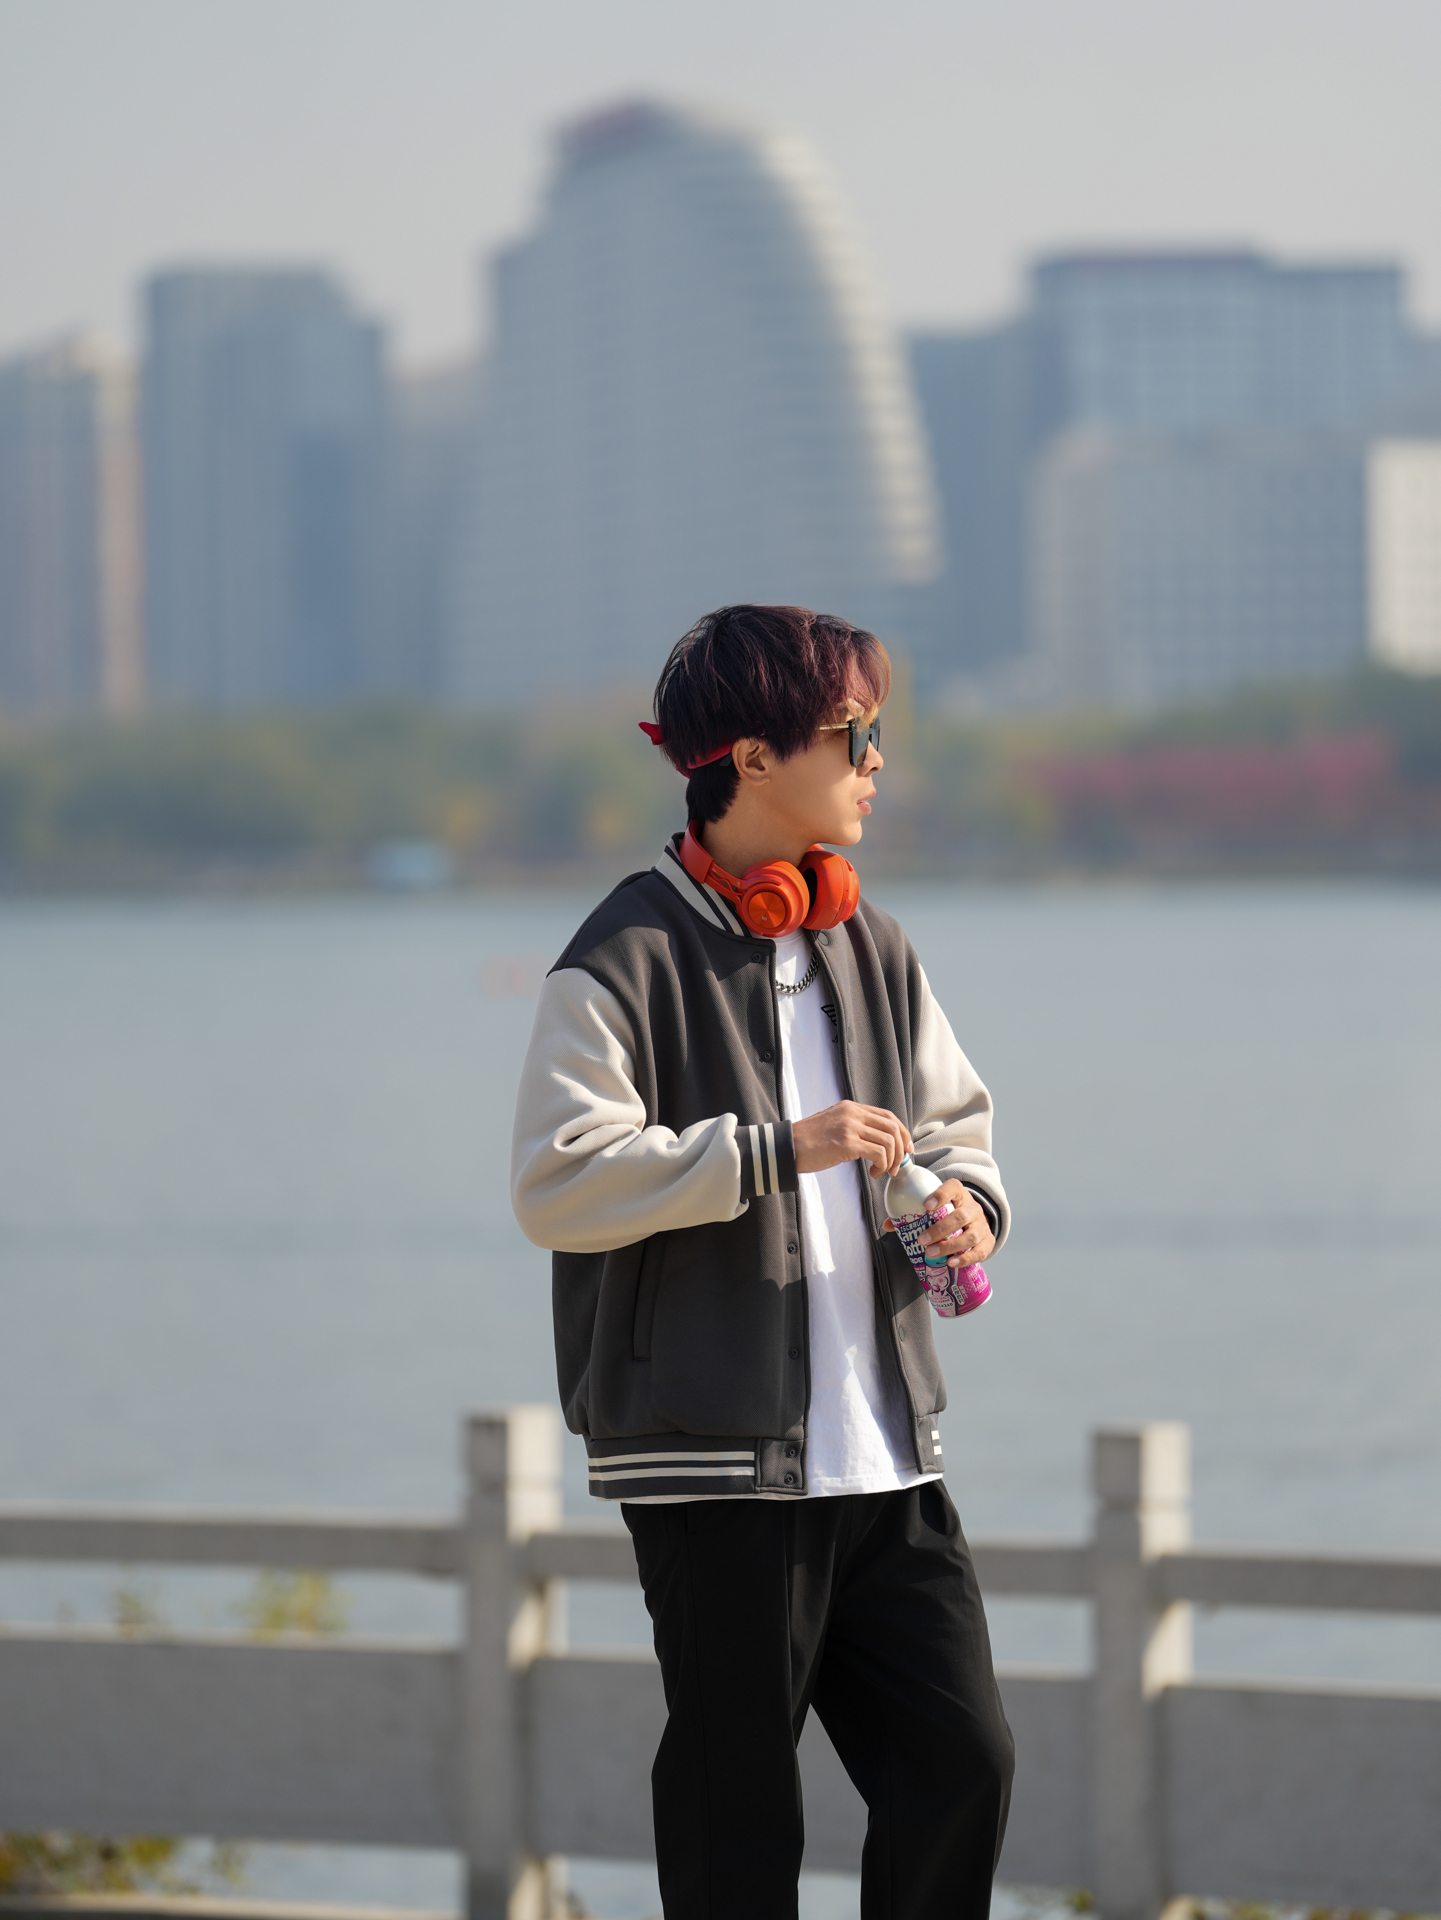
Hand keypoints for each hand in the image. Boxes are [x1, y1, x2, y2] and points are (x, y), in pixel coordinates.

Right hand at [793, 1101, 911, 1177]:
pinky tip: (873, 1173)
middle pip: (893, 1127)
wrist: (786, 1147)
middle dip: (901, 1149)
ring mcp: (850, 1126)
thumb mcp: (834, 1124)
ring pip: (889, 1140)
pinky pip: (878, 1153)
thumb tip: (877, 1142)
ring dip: (892, 1160)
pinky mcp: (846, 1142)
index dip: (902, 1133)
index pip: (888, 1115)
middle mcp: (853, 1113)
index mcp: (851, 1107)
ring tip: (882, 1172)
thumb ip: (854, 1126)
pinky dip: (882, 1165)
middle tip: (897, 1166)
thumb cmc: (808, 1142)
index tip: (906, 1149)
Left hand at [883, 1178, 994, 1267]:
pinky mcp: (988, 1242)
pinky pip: (980, 1251)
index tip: (926, 1206)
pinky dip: (966, 1258)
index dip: (940, 1195)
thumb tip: (886, 1225)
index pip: (953, 1188)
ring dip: (950, 1246)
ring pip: (971, 1235)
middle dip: (940, 1229)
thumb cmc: (949, 1214)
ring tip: (931, 1253)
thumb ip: (912, 1215)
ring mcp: (982, 1225)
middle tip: (922, 1240)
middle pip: (960, 1216)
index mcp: (959, 1195)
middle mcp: (973, 1208)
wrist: (976, 1221)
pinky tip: (951, 1263)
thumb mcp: (936, 1209)